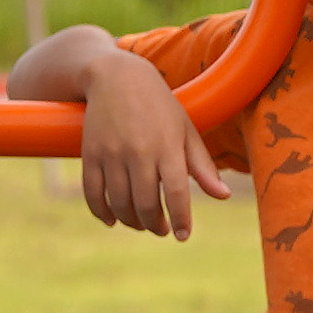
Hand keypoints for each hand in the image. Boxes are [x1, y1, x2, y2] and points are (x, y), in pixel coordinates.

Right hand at [80, 48, 230, 238]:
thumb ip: (203, 166)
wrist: (116, 77)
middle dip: (156, 225)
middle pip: (146, 204)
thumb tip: (223, 196)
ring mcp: (111, 154)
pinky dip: (101, 212)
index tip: (183, 235)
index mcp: (167, 147)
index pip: (177, 193)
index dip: (180, 219)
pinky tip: (113, 220)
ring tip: (142, 224)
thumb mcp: (186, 131)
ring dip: (132, 222)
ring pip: (119, 203)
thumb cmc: (160, 107)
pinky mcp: (89, 154)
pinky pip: (93, 194)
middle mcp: (138, 152)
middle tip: (162, 230)